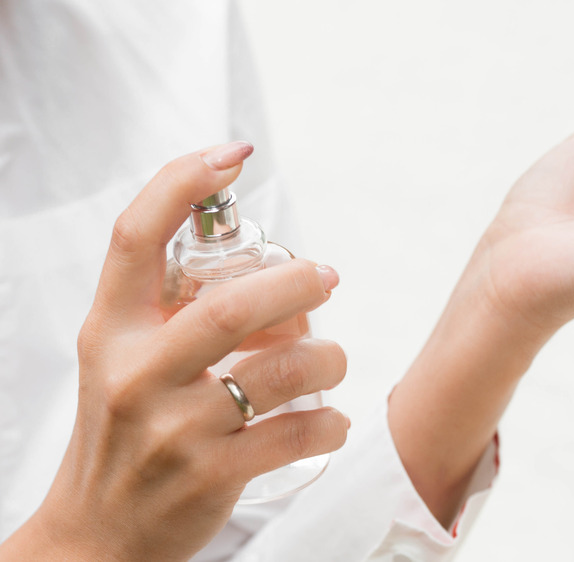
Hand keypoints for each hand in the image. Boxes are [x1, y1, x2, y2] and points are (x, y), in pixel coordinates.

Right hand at [0, 143, 349, 560]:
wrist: (97, 535)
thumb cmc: (128, 434)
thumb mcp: (126, 362)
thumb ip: (179, 312)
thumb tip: (284, 276)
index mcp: (113, 332)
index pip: (136, 238)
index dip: (183, 184)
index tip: (231, 158)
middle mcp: (137, 374)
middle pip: (234, 305)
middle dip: (298, 283)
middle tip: (327, 277)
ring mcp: (175, 429)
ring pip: (285, 370)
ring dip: (328, 358)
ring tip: (332, 361)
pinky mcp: (213, 476)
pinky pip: (300, 433)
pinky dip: (331, 422)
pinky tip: (328, 421)